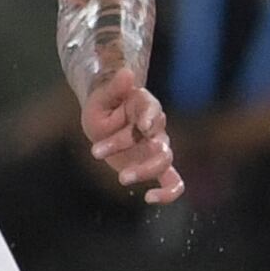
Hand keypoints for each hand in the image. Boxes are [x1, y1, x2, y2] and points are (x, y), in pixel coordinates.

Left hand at [79, 65, 182, 204]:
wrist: (103, 121)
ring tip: (121, 178)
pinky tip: (150, 199)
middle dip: (128, 146)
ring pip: (164, 160)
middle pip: (157, 138)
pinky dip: (169, 193)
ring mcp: (157, 146)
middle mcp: (155, 126)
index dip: (150, 117)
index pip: (152, 109)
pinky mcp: (154, 164)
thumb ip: (114, 88)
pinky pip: (174, 181)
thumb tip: (126, 72)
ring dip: (144, 170)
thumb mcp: (100, 98)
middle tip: (96, 152)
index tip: (141, 126)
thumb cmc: (102, 107)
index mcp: (143, 105)